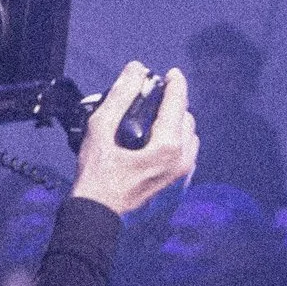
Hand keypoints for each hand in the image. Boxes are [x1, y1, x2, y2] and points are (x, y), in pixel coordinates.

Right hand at [72, 62, 199, 215]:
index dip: (176, 83)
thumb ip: (121, 95)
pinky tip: (155, 144)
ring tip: (154, 122)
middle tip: (153, 100)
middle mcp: (182, 161)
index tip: (172, 74)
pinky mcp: (179, 187)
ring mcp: (183, 177)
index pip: (178, 103)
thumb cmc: (97, 177)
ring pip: (190, 139)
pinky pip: (186, 157)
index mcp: (168, 146)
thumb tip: (136, 70)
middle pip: (186, 120)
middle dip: (173, 106)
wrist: (97, 215)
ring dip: (176, 126)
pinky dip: (176, 145)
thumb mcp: (101, 129)